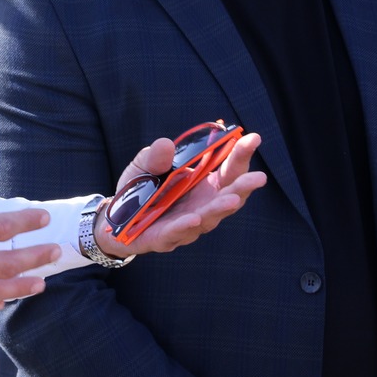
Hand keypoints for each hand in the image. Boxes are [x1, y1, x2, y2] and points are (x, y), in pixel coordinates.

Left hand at [106, 131, 267, 256]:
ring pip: (208, 218)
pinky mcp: (165, 239)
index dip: (242, 156)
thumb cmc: (140, 191)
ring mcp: (187, 225)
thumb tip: (166, 144)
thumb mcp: (144, 166)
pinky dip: (186, 226)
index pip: (230, 171)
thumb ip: (155, 156)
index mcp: (204, 186)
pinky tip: (195, 217)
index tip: (253, 138)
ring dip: (220, 209)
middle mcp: (202, 207)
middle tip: (260, 177)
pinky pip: (176, 233)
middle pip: (228, 197)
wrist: (116, 219)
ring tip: (233, 198)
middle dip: (243, 187)